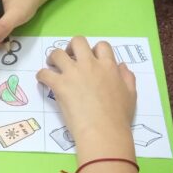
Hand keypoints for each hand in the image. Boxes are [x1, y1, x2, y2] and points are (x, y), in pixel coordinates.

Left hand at [37, 36, 136, 157]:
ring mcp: (73, 73)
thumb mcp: (131, 94)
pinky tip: (43, 81)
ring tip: (52, 66)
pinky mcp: (59, 85)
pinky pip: (44, 73)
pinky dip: (41, 75)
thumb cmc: (119, 116)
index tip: (90, 58)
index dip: (94, 50)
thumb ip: (127, 78)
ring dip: (53, 58)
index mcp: (108, 66)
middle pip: (78, 41)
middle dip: (71, 47)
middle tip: (68, 58)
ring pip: (57, 53)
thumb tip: (121, 66)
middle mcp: (90, 65)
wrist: (104, 130)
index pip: (101, 46)